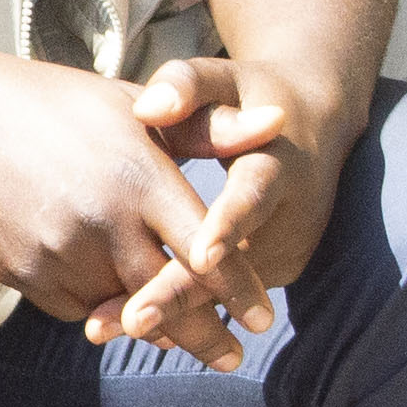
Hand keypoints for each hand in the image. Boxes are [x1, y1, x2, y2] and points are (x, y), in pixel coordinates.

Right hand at [0, 52, 251, 369]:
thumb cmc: (58, 104)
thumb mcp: (135, 107)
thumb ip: (209, 130)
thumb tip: (281, 124)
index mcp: (140, 176)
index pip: (207, 249)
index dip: (240, 291)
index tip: (262, 322)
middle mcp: (103, 219)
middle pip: (168, 297)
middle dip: (205, 335)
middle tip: (232, 361)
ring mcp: (58, 250)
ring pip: (120, 306)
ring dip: (147, 321)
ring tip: (171, 333)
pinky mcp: (21, 271)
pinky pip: (74, 306)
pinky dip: (94, 304)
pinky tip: (102, 291)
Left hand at [107, 58, 345, 359]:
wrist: (305, 126)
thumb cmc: (245, 94)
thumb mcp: (222, 79)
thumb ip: (187, 85)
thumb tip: (148, 106)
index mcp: (280, 164)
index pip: (254, 196)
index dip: (230, 225)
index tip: (202, 255)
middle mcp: (288, 218)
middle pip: (234, 264)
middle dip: (182, 292)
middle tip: (133, 319)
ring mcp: (281, 251)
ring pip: (220, 291)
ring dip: (165, 313)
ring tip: (101, 328)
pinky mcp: (266, 270)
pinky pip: (215, 295)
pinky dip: (169, 309)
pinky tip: (110, 321)